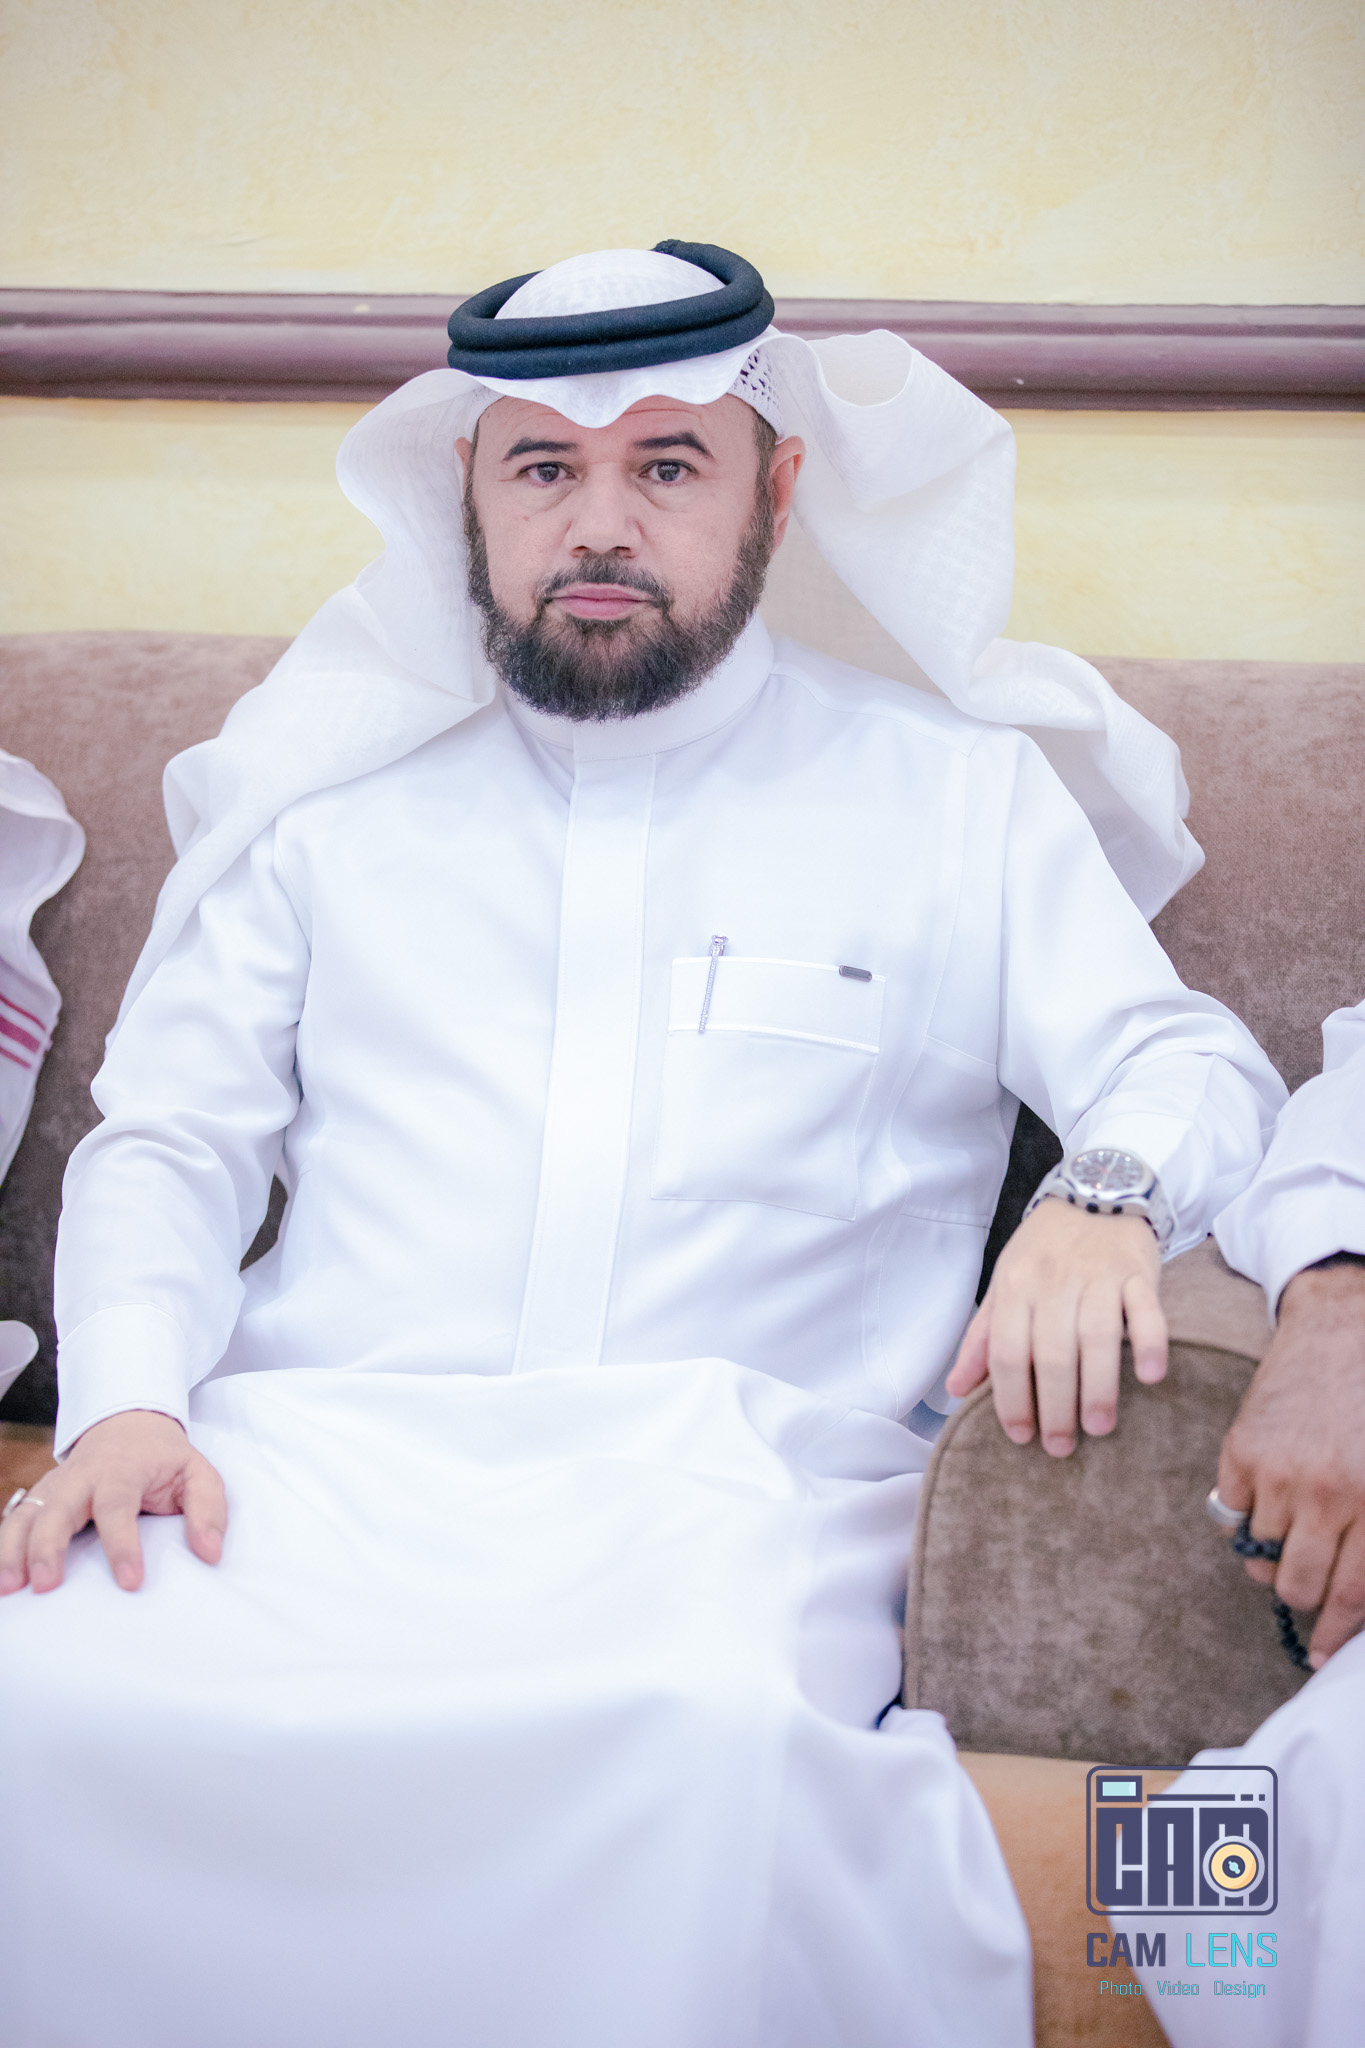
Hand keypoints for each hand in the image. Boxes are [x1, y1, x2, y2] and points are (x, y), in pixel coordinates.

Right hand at [0, 1409, 226, 1595]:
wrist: (129, 1423)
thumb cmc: (165, 1459)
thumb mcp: (198, 1474)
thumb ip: (208, 1511)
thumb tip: (211, 1554)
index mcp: (122, 1470)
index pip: (118, 1507)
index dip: (122, 1545)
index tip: (130, 1582)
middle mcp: (82, 1477)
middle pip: (58, 1509)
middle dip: (48, 1546)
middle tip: (46, 1585)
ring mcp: (56, 1486)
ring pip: (27, 1514)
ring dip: (14, 1550)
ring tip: (9, 1588)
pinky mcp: (41, 1497)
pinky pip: (16, 1520)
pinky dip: (4, 1546)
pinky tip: (2, 1578)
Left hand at [946, 1198, 1166, 1456]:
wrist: (1094, 1192)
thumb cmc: (1044, 1252)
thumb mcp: (1005, 1285)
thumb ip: (983, 1338)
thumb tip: (956, 1389)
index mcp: (1015, 1287)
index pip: (1007, 1350)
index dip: (1010, 1398)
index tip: (1021, 1436)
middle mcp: (1054, 1282)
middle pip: (1052, 1352)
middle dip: (1055, 1406)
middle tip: (1061, 1447)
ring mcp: (1098, 1276)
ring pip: (1097, 1337)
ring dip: (1098, 1387)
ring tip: (1099, 1427)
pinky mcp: (1137, 1272)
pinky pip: (1146, 1310)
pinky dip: (1150, 1344)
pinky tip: (1150, 1378)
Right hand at [1216, 1263, 1364, 1667]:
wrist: (1346, 1328)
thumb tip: (1355, 1597)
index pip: (1350, 1596)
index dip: (1333, 1633)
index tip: (1319, 1655)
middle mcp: (1323, 1495)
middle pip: (1296, 1584)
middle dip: (1301, 1593)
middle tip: (1307, 1579)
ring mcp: (1277, 1473)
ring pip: (1258, 1554)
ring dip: (1272, 1550)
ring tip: (1289, 1524)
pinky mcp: (1240, 1450)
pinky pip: (1230, 1513)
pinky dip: (1245, 1513)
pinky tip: (1266, 1491)